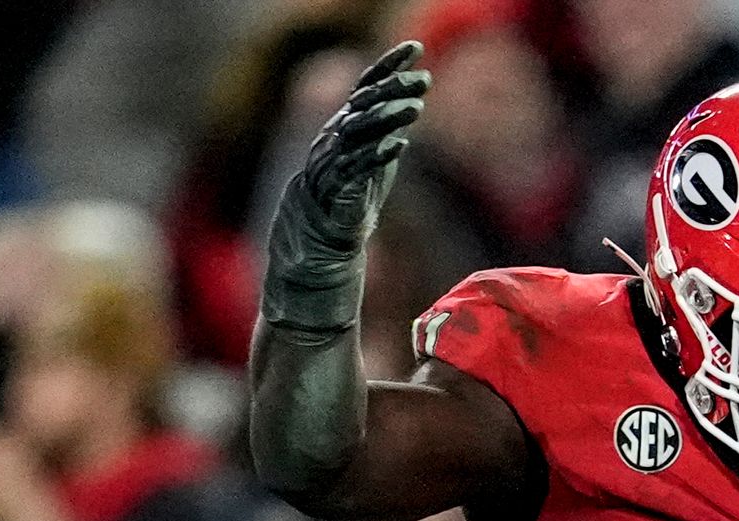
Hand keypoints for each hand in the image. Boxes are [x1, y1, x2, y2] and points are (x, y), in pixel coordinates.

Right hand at [264, 41, 427, 335]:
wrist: (315, 253)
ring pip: (356, 133)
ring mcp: (329, 167)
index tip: (415, 48)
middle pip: (361, 105)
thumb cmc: (344, 210)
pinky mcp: (332, 195)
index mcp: (341, 130)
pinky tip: (400, 145)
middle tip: (423, 79)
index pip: (364, 87)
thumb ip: (383, 139)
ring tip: (416, 108)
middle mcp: (331, 142)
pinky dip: (376, 156)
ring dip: (387, 119)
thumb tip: (406, 114)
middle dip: (392, 88)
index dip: (387, 65)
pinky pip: (353, 170)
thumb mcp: (369, 167)